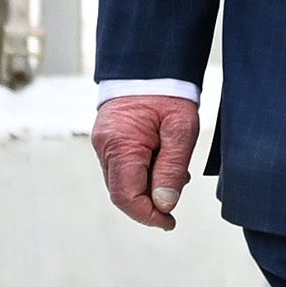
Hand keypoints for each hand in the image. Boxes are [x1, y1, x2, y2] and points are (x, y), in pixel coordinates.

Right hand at [92, 93, 198, 228]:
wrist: (150, 64)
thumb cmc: (168, 92)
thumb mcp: (181, 129)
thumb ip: (172, 168)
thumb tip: (165, 204)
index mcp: (120, 144)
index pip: (126, 197)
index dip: (147, 216)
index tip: (169, 222)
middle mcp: (105, 147)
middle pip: (122, 193)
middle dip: (149, 204)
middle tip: (174, 206)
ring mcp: (103, 144)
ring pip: (122, 183)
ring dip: (147, 189)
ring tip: (174, 178)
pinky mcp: (108, 141)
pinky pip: (122, 168)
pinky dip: (142, 176)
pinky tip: (163, 166)